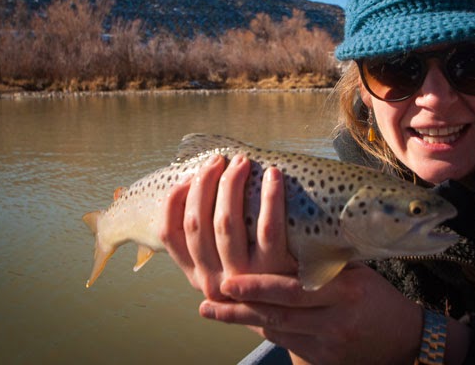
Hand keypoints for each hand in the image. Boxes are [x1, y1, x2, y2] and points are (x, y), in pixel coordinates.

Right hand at [161, 153, 296, 299]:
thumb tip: (197, 188)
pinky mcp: (275, 271)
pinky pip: (268, 227)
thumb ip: (211, 241)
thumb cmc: (262, 278)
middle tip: (218, 160)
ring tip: (242, 162)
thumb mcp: (227, 267)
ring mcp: (243, 278)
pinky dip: (270, 196)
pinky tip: (273, 175)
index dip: (173, 201)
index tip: (187, 177)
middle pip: (197, 222)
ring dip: (231, 184)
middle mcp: (213, 280)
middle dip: (204, 183)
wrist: (306, 314)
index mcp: (196, 274)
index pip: (169, 234)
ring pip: (226, 221)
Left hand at [199, 264, 423, 364]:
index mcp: (346, 292)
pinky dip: (260, 328)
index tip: (231, 278)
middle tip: (214, 292)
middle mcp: (334, 320)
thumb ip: (324, 261)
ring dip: (241, 319)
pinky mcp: (322, 359)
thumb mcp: (358, 273)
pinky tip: (239, 319)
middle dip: (242, 304)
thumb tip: (286, 232)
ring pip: (277, 330)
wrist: (404, 341)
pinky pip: (285, 342)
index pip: (296, 289)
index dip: (260, 286)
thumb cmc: (380, 298)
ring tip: (210, 309)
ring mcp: (327, 344)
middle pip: (280, 312)